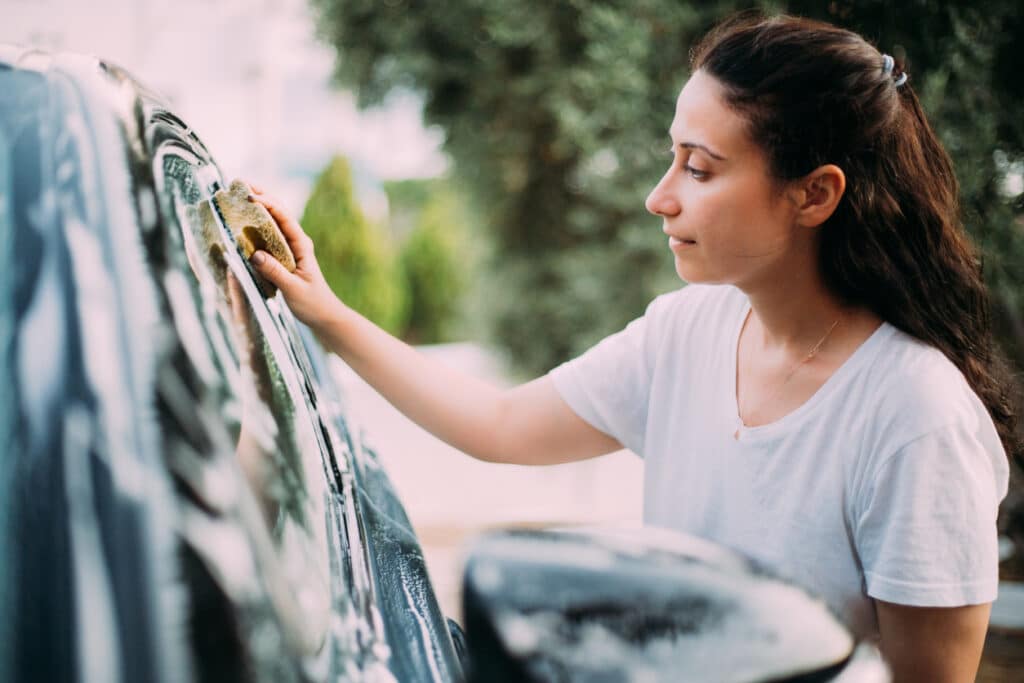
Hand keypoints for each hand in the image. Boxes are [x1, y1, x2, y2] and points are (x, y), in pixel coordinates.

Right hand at [243, 182, 344, 330]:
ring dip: (256, 208)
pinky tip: (240, 222)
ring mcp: (289, 249)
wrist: (324, 316)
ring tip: (236, 195)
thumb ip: (276, 273)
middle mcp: (296, 242)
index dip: (268, 203)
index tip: (249, 196)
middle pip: (277, 213)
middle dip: (260, 196)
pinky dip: (254, 227)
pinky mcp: (282, 257)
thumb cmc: (312, 303)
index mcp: (302, 245)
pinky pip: (267, 237)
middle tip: (238, 183)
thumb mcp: (294, 289)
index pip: (284, 217)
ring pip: (271, 222)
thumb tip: (255, 254)